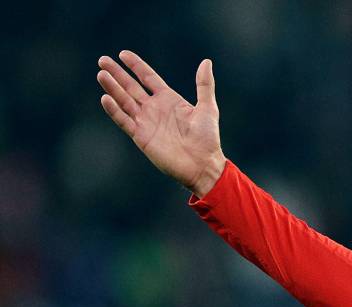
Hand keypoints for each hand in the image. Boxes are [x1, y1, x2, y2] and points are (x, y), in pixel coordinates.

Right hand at [97, 51, 225, 196]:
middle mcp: (154, 109)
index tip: (122, 54)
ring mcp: (146, 122)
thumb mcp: (207, 108)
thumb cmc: (207, 138)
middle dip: (117, 74)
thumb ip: (204, 85)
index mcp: (169, 100)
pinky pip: (124, 121)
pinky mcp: (141, 136)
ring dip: (113, 88)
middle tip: (102, 60)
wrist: (203, 165)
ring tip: (102, 74)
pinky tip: (106, 98)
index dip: (136, 66)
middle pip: (131, 87)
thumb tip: (206, 61)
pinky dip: (114, 110)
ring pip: (124, 101)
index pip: (148, 78)